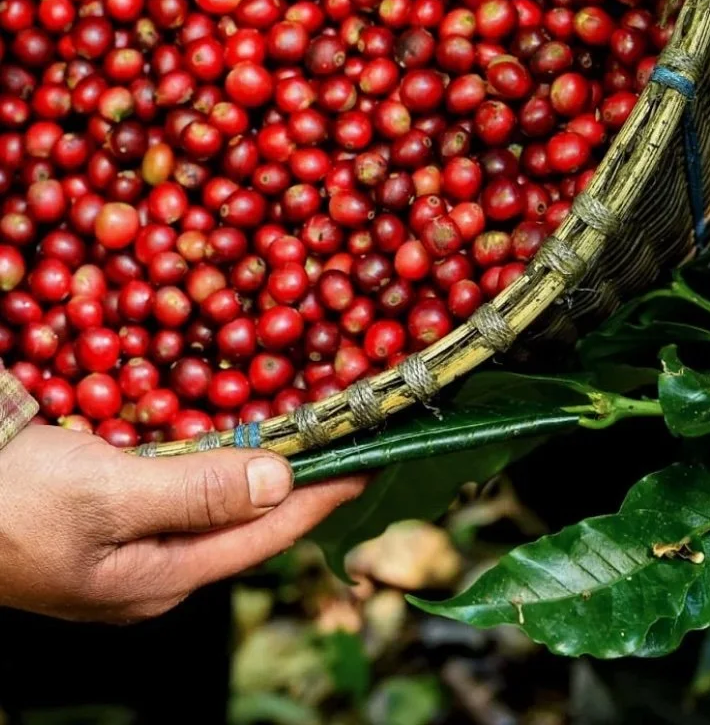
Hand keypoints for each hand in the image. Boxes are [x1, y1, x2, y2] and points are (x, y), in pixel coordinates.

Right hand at [0, 423, 363, 621]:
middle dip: (300, 480)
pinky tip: (236, 429)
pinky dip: (217, 453)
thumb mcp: (109, 496)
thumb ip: (199, 493)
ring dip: (262, 464)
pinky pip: (182, 483)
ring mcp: (129, 543)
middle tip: (346, 438)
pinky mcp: (108, 513)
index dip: (322, 496)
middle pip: (247, 522)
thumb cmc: (13, 502)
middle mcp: (154, 569)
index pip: (265, 537)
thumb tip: (283, 484)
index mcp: (159, 580)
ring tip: (310, 431)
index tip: (373, 459)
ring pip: (217, 499)